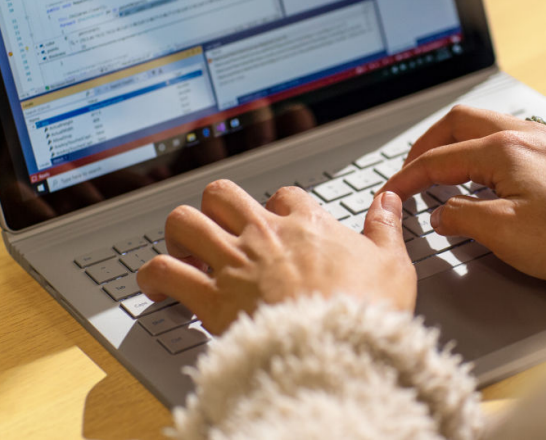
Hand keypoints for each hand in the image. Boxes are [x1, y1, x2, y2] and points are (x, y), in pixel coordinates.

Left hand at [137, 181, 415, 334]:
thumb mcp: (392, 262)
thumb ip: (385, 226)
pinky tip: (157, 287)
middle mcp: (264, 235)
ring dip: (178, 235)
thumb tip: (388, 200)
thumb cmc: (366, 310)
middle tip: (220, 231)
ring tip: (184, 251)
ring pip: (183, 222)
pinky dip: (153, 276)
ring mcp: (234, 263)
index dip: (277, 207)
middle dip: (215, 209)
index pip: (283, 195)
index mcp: (306, 224)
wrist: (339, 350)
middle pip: (222, 195)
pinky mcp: (210, 297)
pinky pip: (164, 271)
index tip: (278, 225)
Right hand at [381, 105, 545, 286]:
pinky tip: (483, 175)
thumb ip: (462, 218)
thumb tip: (440, 213)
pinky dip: (480, 150)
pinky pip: (506, 139)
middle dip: (427, 145)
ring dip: (454, 143)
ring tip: (441, 169)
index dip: (407, 177)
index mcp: (504, 151)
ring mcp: (544, 142)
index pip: (438, 158)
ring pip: (483, 127)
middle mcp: (524, 136)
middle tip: (411, 170)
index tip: (391, 193)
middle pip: (458, 124)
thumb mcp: (506, 234)